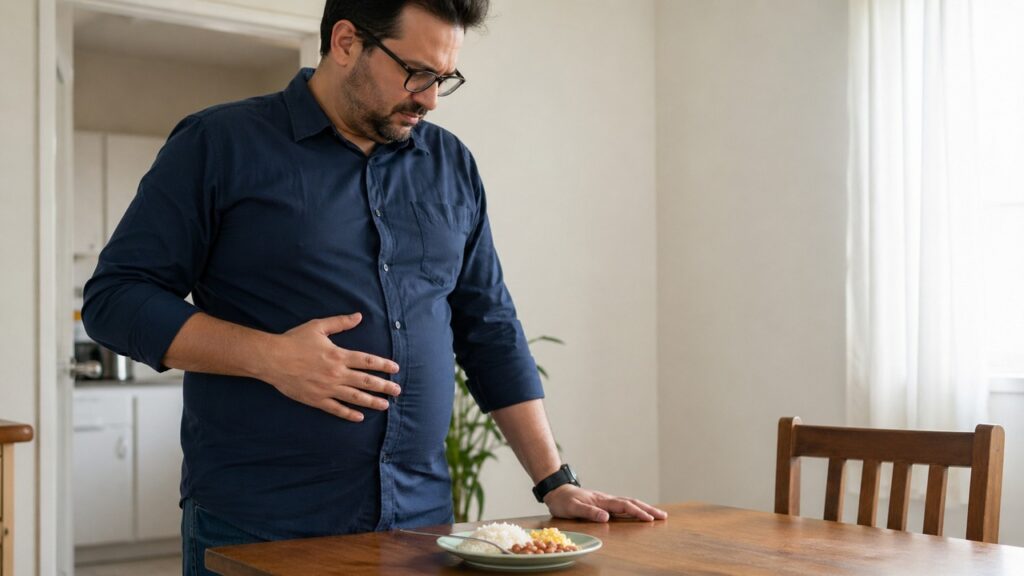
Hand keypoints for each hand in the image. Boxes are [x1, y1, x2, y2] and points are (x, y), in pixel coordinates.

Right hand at [256, 312, 400, 421]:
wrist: (271, 359)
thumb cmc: (294, 341)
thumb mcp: (318, 327)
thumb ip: (340, 322)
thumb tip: (359, 316)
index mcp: (338, 355)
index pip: (367, 361)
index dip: (383, 365)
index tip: (395, 369)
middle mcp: (336, 373)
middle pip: (366, 382)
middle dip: (384, 386)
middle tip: (397, 391)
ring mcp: (327, 388)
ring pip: (355, 397)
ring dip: (372, 402)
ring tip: (385, 405)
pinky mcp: (316, 399)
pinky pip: (336, 409)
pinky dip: (349, 414)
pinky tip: (360, 417)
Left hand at [543, 485, 667, 521]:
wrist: (557, 491)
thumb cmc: (563, 501)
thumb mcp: (573, 508)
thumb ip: (589, 512)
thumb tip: (607, 517)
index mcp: (602, 500)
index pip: (624, 506)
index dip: (638, 513)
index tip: (650, 519)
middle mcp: (607, 499)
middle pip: (631, 503)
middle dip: (648, 509)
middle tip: (663, 516)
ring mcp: (606, 500)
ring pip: (629, 503)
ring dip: (643, 508)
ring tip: (657, 515)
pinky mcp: (603, 503)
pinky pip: (623, 505)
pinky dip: (634, 508)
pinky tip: (638, 512)